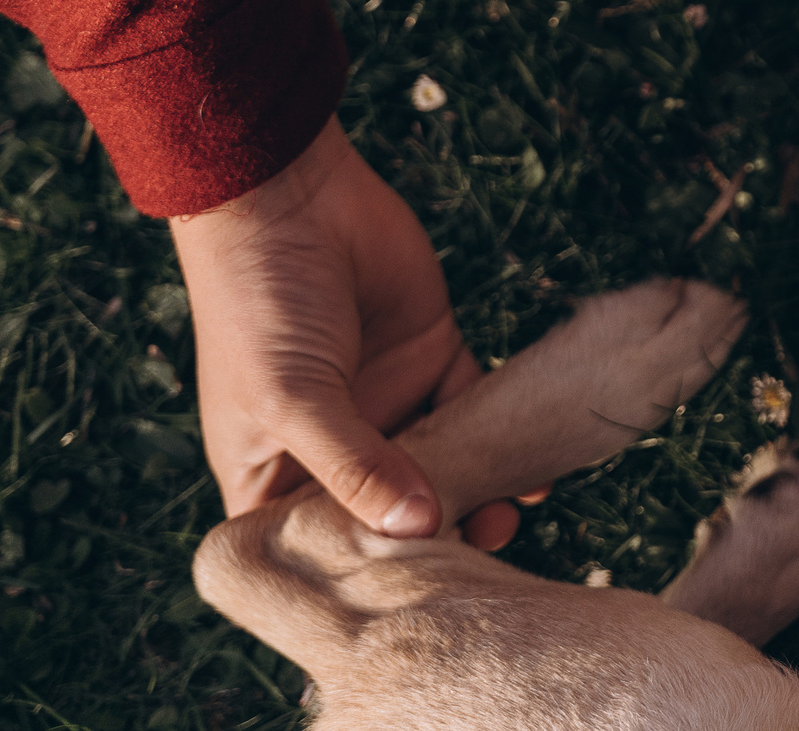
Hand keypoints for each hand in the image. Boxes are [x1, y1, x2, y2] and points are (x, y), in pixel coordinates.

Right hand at [172, 120, 524, 545]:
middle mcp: (333, 444)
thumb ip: (356, 464)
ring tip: (513, 524)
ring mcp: (387, 399)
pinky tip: (539, 471)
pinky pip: (477, 405)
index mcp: (273, 469)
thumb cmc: (259, 303)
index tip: (410, 601)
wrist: (291, 196)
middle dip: (436, 541)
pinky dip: (507, 435)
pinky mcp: (432, 354)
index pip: (316, 544)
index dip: (357, 575)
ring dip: (480, 491)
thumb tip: (418, 527)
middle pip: (391, 512)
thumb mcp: (294, 396)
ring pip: (445, 462)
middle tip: (485, 567)